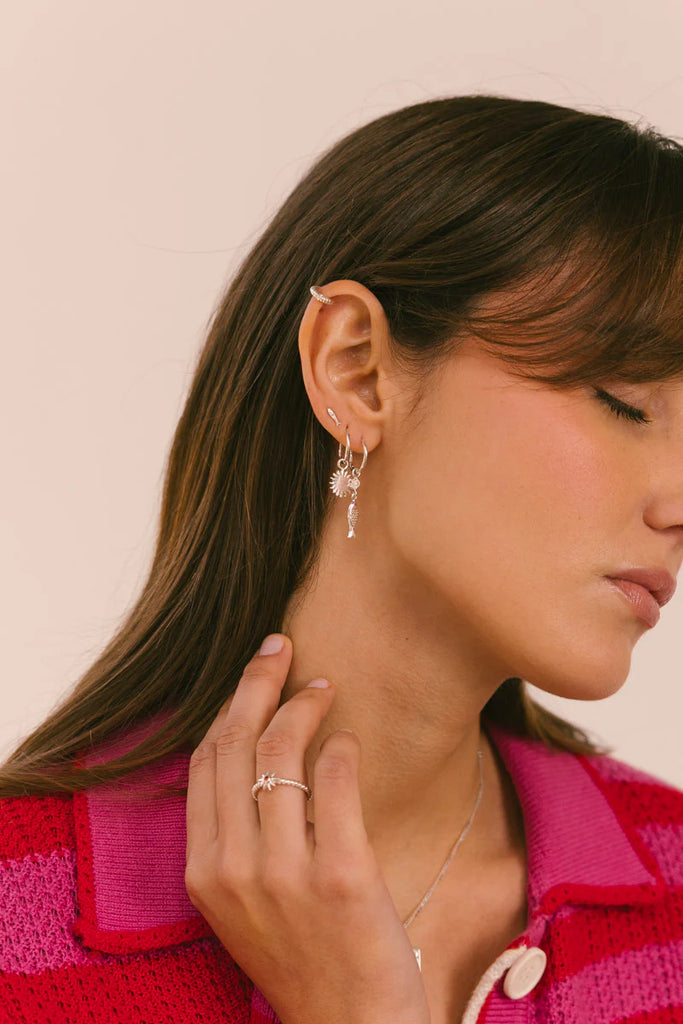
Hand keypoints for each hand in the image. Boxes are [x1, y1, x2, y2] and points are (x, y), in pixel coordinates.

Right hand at [184, 633, 430, 1023]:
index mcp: (204, 870)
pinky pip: (333, 782)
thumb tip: (255, 750)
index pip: (204, 762)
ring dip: (304, 705)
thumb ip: (238, 836)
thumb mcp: (245, 901)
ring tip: (325, 687)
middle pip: (234, 744)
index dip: (227, 705)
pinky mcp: (342, 876)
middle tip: (281, 647)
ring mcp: (285, 873)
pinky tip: (347, 739)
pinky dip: (340, 747)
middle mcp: (233, 867)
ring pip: (280, 753)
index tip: (253, 670)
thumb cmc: (303, 955)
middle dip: (257, 682)